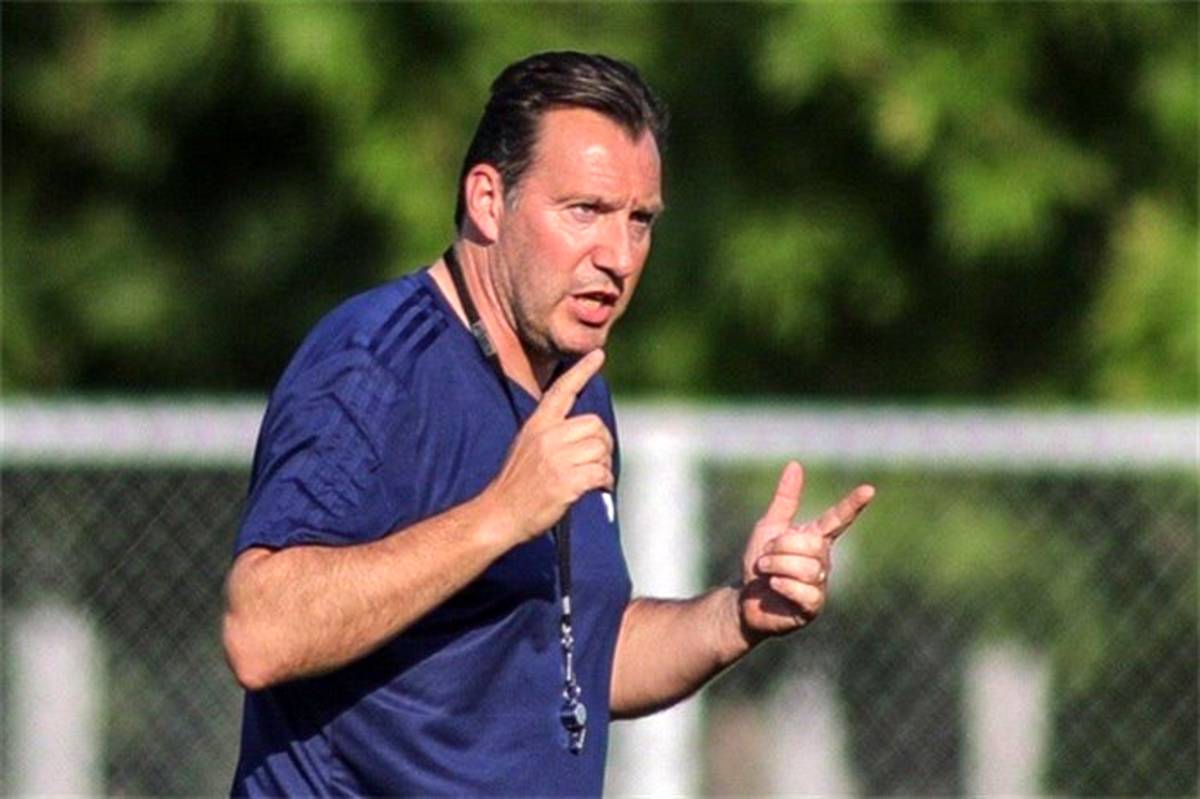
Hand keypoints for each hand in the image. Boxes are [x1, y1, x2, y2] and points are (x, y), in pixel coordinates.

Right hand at [484, 349, 612, 543]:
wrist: (499, 514)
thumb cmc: (516, 485)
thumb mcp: (526, 446)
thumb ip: (551, 434)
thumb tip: (583, 434)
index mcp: (537, 425)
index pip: (561, 390)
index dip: (582, 371)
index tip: (597, 355)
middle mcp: (547, 437)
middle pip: (594, 424)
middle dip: (602, 443)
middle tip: (596, 460)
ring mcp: (556, 459)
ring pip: (600, 450)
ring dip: (604, 466)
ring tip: (594, 478)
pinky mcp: (566, 481)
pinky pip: (600, 473)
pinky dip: (605, 482)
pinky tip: (598, 489)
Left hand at [737, 461, 873, 643]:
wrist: (744, 599)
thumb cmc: (759, 562)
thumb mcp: (768, 527)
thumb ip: (785, 499)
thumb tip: (796, 464)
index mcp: (816, 539)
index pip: (838, 519)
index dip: (852, 505)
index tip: (869, 489)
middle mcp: (823, 560)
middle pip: (812, 544)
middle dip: (781, 547)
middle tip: (765, 557)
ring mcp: (820, 584)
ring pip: (808, 568)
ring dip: (777, 566)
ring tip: (766, 573)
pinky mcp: (813, 607)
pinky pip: (806, 592)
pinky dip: (784, 586)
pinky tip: (775, 587)